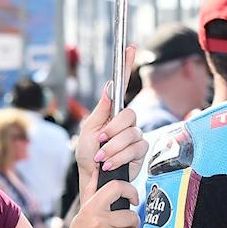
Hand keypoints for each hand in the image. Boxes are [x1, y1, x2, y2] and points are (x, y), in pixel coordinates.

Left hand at [72, 52, 146, 199]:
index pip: (121, 85)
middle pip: (129, 115)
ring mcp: (134, 137)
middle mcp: (125, 123)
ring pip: (132, 134)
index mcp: (111, 113)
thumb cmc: (86, 156)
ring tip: (101, 158)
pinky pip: (136, 148)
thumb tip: (109, 89)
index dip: (127, 65)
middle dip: (113, 131)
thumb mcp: (87, 131)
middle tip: (100, 142)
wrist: (93, 180)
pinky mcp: (140, 152)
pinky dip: (120, 156)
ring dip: (113, 148)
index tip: (131, 47)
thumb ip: (101, 111)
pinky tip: (110, 164)